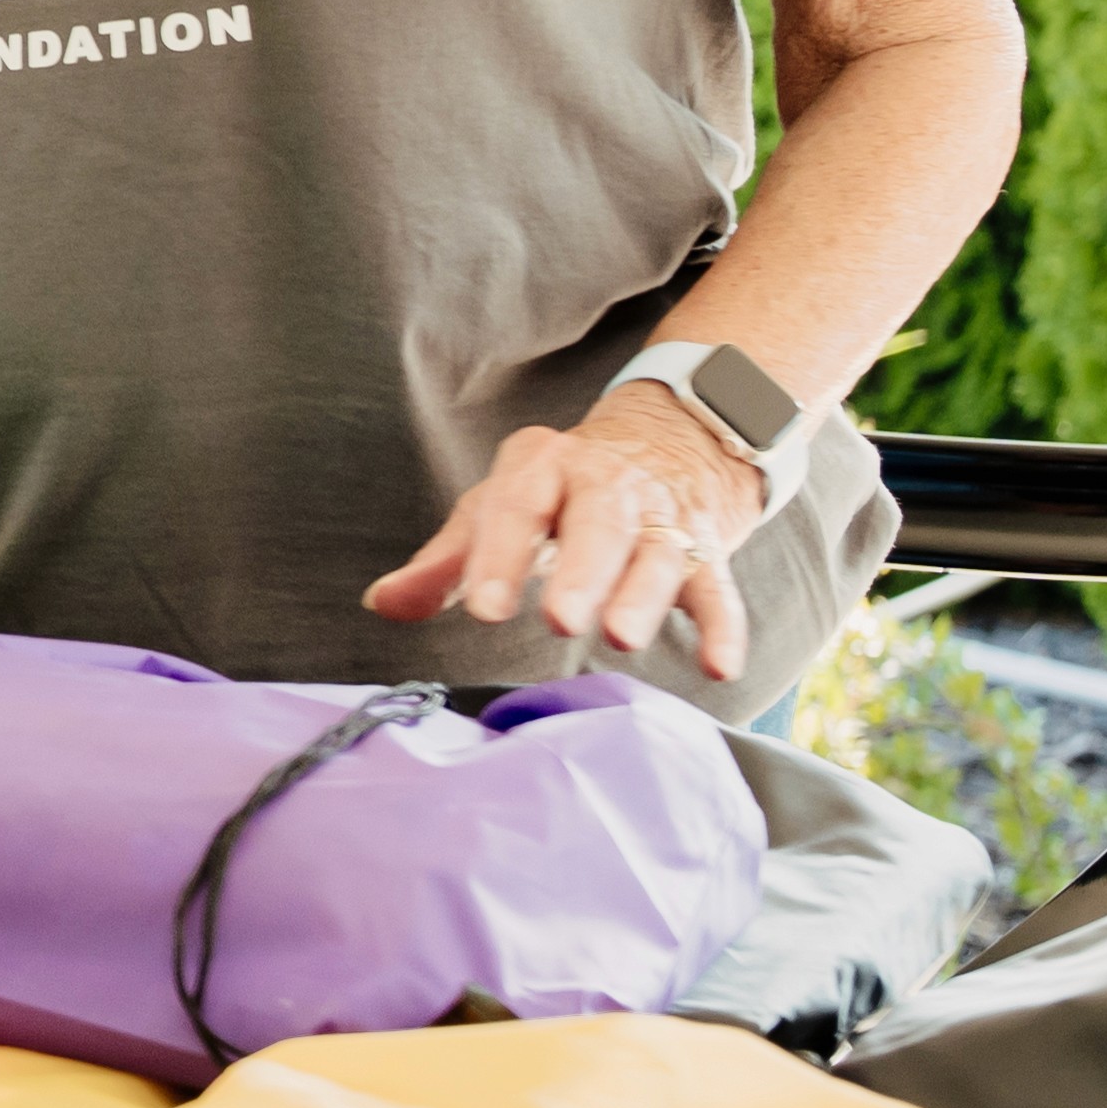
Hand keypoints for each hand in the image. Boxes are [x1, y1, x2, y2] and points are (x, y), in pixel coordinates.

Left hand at [365, 388, 758, 681]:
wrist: (667, 441)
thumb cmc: (561, 491)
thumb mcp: (498, 507)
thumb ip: (444, 562)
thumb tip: (383, 604)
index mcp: (542, 467)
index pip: (516, 506)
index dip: (499, 556)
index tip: (483, 608)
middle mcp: (606, 484)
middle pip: (597, 523)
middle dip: (582, 572)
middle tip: (563, 620)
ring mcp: (662, 515)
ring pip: (659, 552)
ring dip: (643, 596)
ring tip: (622, 637)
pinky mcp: (708, 548)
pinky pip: (718, 588)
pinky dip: (723, 627)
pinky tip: (718, 666)